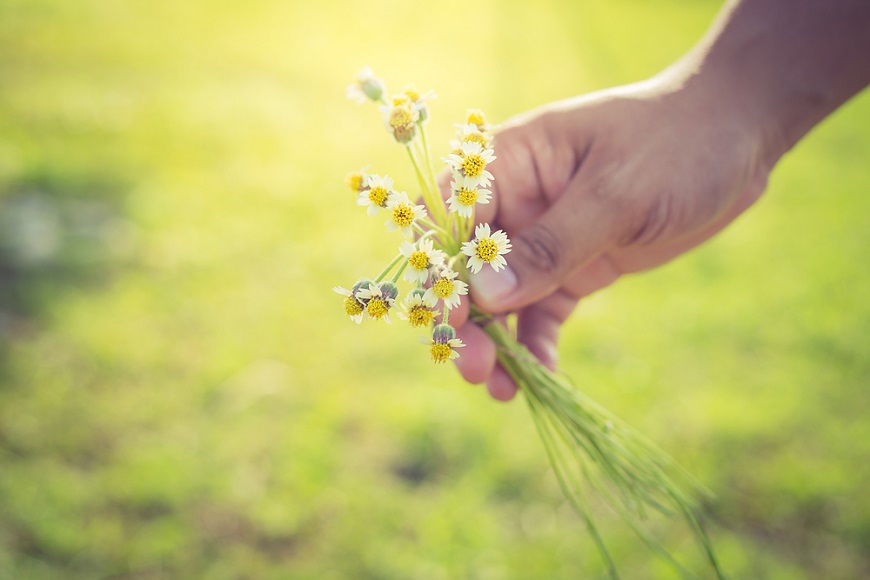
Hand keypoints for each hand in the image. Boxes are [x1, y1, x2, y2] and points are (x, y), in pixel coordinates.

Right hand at [449, 77, 773, 399]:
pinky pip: (542, 314)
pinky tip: (542, 380)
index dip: (441, 268)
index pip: (450, 216)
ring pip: (500, 300)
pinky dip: (536, 347)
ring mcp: (544, 240)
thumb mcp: (616, 194)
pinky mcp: (575, 269)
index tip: (453, 318)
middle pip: (467, 267)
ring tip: (501, 390)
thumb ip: (550, 245)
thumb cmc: (676, 143)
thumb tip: (484, 294)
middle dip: (465, 319)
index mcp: (510, 163)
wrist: (738, 139)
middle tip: (473, 368)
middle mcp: (516, 203)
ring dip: (494, 344)